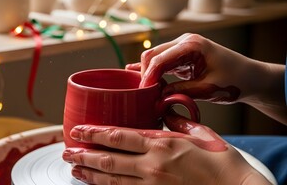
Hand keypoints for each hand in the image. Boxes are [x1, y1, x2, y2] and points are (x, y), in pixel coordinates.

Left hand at [62, 112, 271, 184]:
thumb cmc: (221, 160)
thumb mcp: (197, 132)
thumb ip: (174, 121)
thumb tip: (161, 111)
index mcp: (161, 144)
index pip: (118, 136)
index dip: (93, 133)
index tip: (77, 130)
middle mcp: (152, 166)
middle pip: (109, 159)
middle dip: (84, 155)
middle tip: (67, 151)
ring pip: (112, 180)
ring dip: (90, 173)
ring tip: (74, 169)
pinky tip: (96, 184)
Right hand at [125, 33, 286, 123]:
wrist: (252, 78)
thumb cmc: (236, 80)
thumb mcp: (208, 89)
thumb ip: (182, 91)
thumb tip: (158, 96)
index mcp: (192, 45)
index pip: (160, 59)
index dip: (148, 76)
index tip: (142, 92)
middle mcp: (184, 42)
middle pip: (153, 55)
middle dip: (144, 73)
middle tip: (140, 93)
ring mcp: (182, 48)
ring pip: (154, 58)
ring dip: (146, 72)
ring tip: (139, 89)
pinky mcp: (181, 57)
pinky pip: (161, 62)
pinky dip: (151, 70)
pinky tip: (136, 76)